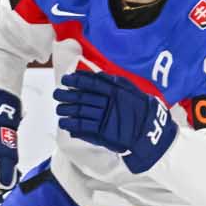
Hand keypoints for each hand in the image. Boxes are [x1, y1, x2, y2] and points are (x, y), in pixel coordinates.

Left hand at [55, 69, 176, 173]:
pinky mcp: (101, 131)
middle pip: (80, 97)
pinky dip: (70, 124)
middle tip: (57, 94)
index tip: (66, 80)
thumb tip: (95, 74)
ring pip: (78, 111)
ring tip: (59, 109)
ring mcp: (104, 117)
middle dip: (65, 95)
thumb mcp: (130, 89)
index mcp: (115, 91)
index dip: (75, 80)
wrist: (149, 130)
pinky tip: (64, 122)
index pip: (90, 83)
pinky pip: (81, 126)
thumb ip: (113, 81)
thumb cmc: (140, 109)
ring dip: (65, 109)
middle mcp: (108, 102)